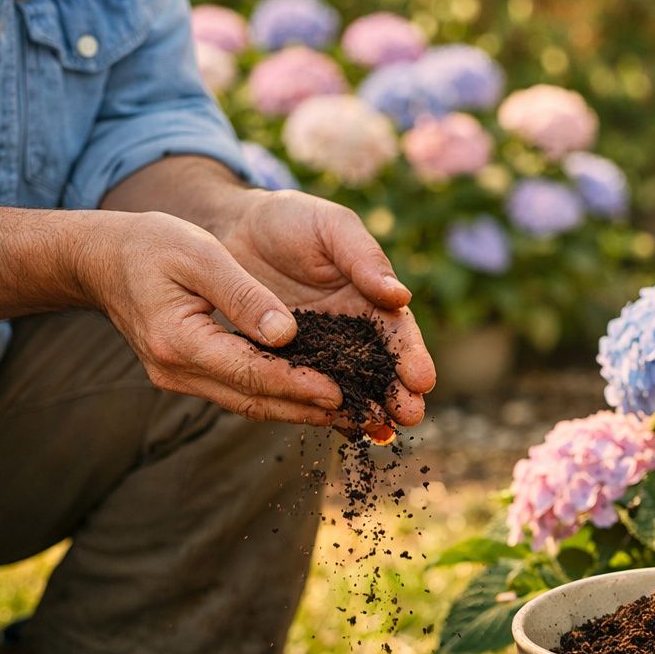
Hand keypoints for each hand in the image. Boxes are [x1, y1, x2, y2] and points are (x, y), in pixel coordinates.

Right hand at [75, 210, 355, 427]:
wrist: (103, 259)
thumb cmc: (152, 244)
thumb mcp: (200, 254)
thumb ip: (243, 294)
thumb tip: (286, 333)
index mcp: (178, 341)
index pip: (250, 373)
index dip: (298, 385)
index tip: (340, 392)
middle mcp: (176, 371)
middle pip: (253, 400)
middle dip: (305, 409)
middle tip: (355, 415)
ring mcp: (179, 378)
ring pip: (247, 404)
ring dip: (295, 411)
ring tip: (343, 414)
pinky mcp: (187, 376)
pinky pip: (238, 393)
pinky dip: (276, 398)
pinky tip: (310, 397)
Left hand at [216, 189, 436, 437]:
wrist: (232, 227)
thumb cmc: (289, 220)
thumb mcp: (331, 226)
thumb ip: (363, 258)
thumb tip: (400, 295)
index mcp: (370, 296)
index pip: (398, 332)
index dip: (412, 355)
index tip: (422, 379)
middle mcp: (351, 329)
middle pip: (380, 367)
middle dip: (398, 393)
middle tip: (409, 416)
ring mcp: (320, 349)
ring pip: (348, 385)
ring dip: (367, 409)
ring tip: (381, 433)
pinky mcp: (288, 361)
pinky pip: (307, 388)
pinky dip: (325, 410)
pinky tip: (341, 430)